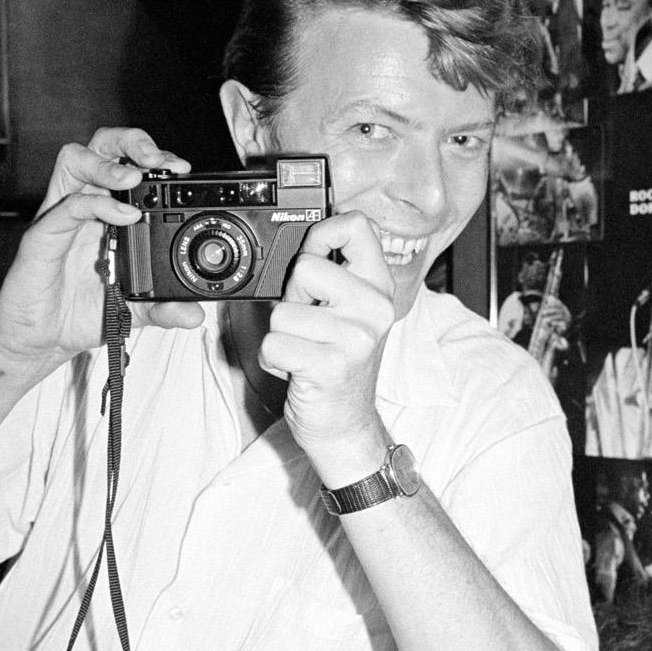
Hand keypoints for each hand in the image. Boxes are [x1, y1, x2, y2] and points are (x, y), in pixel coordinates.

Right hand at [0, 128, 202, 374]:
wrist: (39, 340)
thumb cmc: (77, 313)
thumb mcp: (132, 310)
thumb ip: (162, 307)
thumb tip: (195, 313)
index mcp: (104, 212)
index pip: (126, 163)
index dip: (153, 156)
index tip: (181, 169)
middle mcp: (82, 206)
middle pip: (100, 145)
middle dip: (131, 141)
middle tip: (158, 161)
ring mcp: (59, 217)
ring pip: (74, 160)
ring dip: (108, 163)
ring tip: (135, 179)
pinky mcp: (41, 237)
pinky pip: (65, 206)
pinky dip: (97, 205)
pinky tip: (122, 217)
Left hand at [262, 211, 399, 482]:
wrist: (345, 424)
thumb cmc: (337, 364)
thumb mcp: (345, 312)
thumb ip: (332, 273)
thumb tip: (306, 234)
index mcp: (378, 287)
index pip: (356, 226)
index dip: (322, 232)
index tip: (314, 251)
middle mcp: (374, 308)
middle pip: (305, 267)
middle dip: (291, 297)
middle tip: (308, 326)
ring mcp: (356, 338)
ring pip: (282, 312)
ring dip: (280, 335)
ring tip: (304, 350)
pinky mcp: (332, 366)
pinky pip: (274, 344)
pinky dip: (272, 359)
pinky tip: (297, 369)